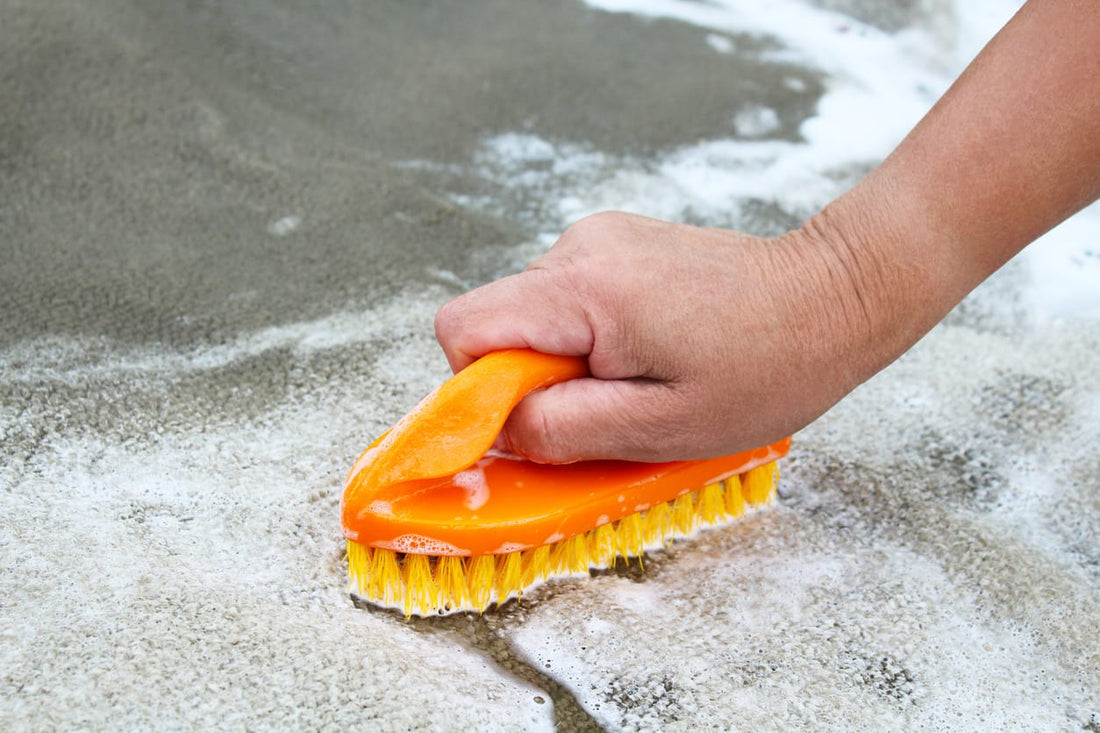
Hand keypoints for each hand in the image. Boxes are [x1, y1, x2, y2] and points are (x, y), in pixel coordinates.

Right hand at [435, 211, 877, 462]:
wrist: (836, 295)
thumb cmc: (768, 366)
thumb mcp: (661, 426)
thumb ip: (563, 429)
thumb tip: (498, 428)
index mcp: (585, 289)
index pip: (463, 329)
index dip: (478, 389)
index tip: (534, 423)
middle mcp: (580, 247)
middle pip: (495, 323)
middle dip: (532, 380)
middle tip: (609, 403)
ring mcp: (599, 237)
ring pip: (532, 316)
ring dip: (566, 361)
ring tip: (641, 374)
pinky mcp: (617, 242)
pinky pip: (566, 301)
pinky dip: (589, 338)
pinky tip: (649, 347)